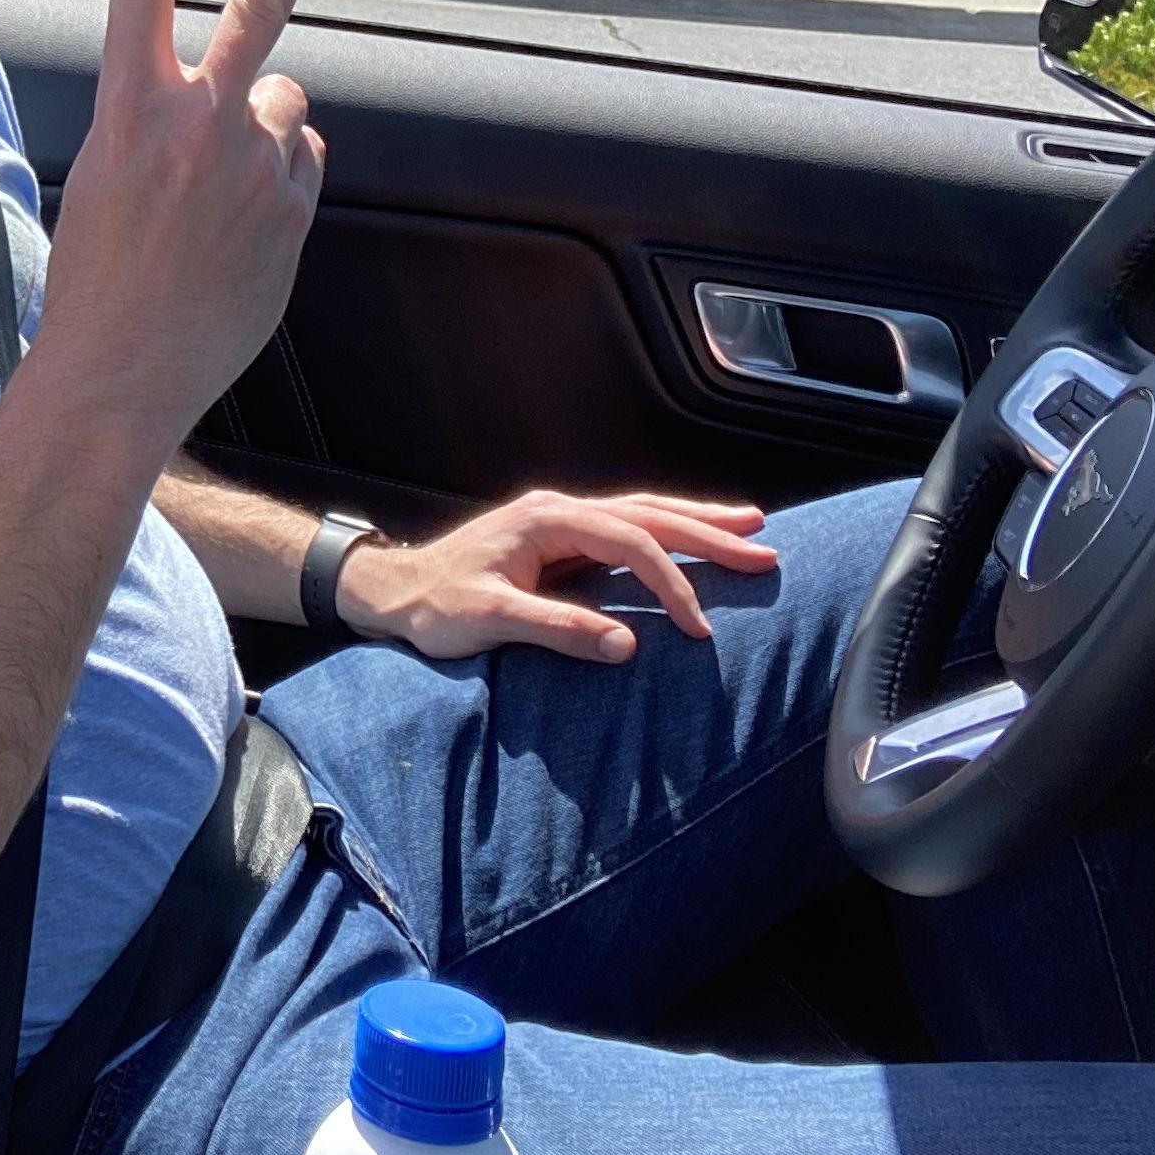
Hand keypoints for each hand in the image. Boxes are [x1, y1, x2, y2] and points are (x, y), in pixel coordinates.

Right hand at [32, 0, 348, 446]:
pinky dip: (278, 187)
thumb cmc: (97, 280)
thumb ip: (175, 126)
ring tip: (212, 207)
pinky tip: (236, 238)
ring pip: (285, 110)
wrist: (119, 374)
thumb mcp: (107, 180)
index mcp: (128, 113)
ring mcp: (251, 166)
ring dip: (263, 137)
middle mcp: (196, 125)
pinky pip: (299, 167)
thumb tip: (271, 106)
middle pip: (258, 3)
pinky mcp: (290, 209)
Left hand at [349, 489, 780, 664]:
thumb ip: (557, 629)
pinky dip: (664, 533)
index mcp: (546, 520)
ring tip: (749, 526)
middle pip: (648, 514)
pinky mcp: (558, 537)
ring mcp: (558, 519)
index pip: (629, 542)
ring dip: (695, 523)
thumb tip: (627, 645)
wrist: (390, 590)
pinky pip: (625, 528)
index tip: (698, 625)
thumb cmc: (432, 606)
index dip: (671, 582)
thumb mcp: (490, 621)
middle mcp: (557, 509)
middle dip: (709, 532)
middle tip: (764, 549)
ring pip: (642, 513)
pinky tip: (689, 538)